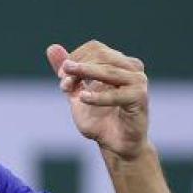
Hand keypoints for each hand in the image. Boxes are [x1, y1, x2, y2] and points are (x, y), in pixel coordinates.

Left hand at [46, 41, 149, 159]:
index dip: (75, 58)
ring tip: (67, 86)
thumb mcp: (76, 93)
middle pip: (101, 55)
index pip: (95, 48)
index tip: (61, 75)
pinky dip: (97, 96)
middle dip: (78, 67)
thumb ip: (67, 72)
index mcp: (118, 63)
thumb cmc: (99, 119)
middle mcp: (131, 68)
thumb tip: (51, 47)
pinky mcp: (140, 98)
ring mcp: (138, 81)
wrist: (115, 144)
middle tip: (63, 83)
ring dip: (84, 76)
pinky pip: (116, 94)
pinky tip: (82, 98)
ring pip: (108, 70)